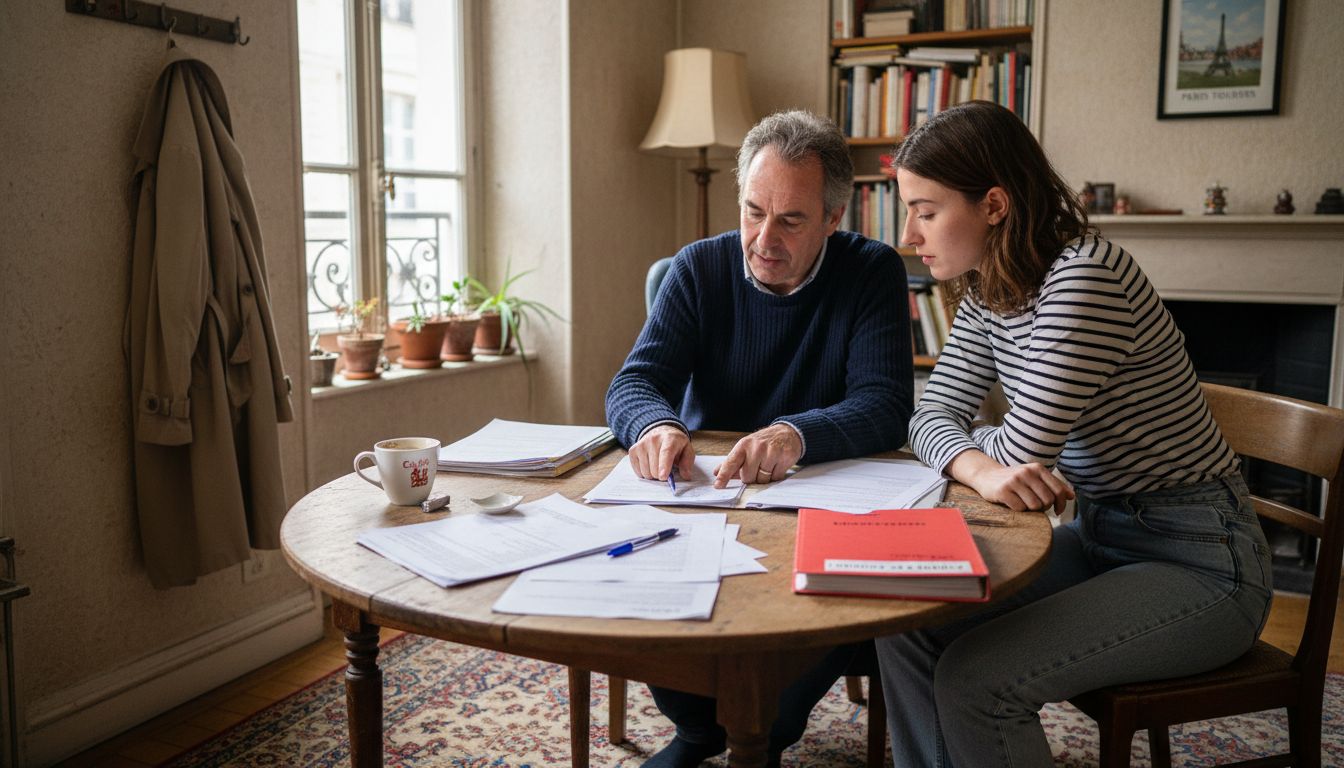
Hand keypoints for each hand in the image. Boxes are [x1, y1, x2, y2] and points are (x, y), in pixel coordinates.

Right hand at [628, 425, 695, 481]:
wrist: (661, 432)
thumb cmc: (675, 444)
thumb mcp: (687, 450)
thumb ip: (687, 463)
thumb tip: (686, 476)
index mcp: (670, 439)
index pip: (666, 452)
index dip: (664, 466)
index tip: (663, 477)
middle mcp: (653, 440)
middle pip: (655, 468)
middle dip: (661, 475)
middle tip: (666, 469)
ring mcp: (641, 444)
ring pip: (646, 472)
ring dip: (653, 475)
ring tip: (658, 466)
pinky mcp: (633, 450)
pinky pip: (637, 471)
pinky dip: (644, 473)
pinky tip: (649, 465)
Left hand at [714, 423, 802, 487]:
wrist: (787, 433)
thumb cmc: (763, 443)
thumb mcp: (746, 448)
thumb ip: (732, 462)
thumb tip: (716, 473)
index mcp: (744, 445)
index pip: (731, 462)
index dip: (724, 476)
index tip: (718, 485)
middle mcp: (757, 448)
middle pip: (748, 477)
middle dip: (751, 477)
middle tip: (756, 468)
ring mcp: (772, 452)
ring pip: (762, 480)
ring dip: (764, 478)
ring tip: (768, 465)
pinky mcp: (785, 457)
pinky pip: (776, 478)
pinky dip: (776, 475)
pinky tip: (777, 465)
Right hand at [949, 450, 1073, 513]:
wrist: (986, 475)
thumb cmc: (1015, 480)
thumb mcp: (1034, 477)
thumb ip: (1053, 485)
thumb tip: (1071, 496)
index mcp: (1037, 468)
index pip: (1058, 490)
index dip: (1061, 504)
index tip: (1057, 511)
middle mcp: (1026, 472)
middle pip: (1047, 500)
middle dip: (1043, 507)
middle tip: (1034, 506)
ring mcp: (1014, 481)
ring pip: (1034, 506)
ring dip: (1030, 510)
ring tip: (1022, 503)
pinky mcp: (1003, 491)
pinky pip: (1020, 508)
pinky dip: (1018, 510)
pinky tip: (1011, 503)